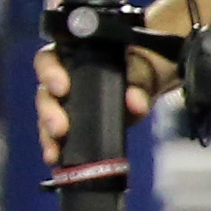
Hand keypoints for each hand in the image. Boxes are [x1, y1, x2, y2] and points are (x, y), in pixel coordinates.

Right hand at [34, 0, 195, 157]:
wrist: (166, 74)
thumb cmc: (154, 59)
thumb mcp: (150, 64)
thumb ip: (141, 79)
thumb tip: (134, 103)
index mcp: (78, 53)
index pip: (50, 59)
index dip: (49, 73)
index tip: (61, 89)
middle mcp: (68, 76)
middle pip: (45, 92)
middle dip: (49, 112)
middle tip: (59, 128)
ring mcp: (72, 101)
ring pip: (49, 116)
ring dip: (48, 134)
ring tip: (54, 150)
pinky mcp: (80, 122)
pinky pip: (60, 134)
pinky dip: (57, 146)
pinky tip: (57, 157)